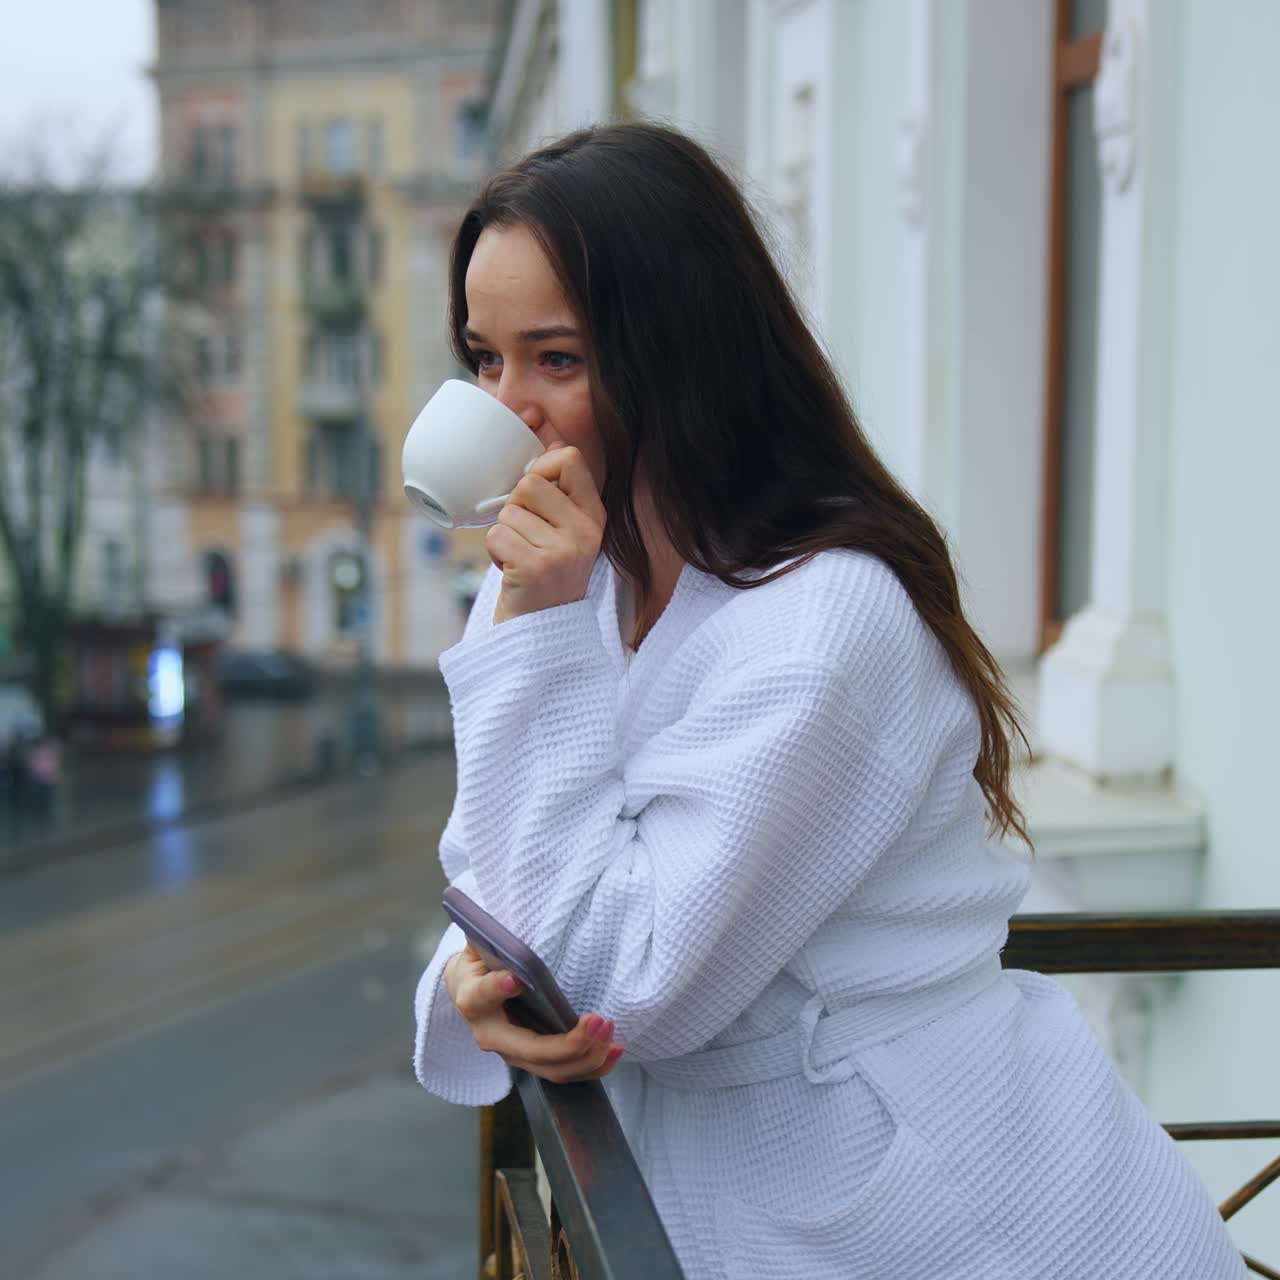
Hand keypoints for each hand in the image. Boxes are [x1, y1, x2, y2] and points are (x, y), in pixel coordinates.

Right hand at [444, 944, 623, 1082]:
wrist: (469, 989)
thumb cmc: (482, 961)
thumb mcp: (481, 942)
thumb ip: (493, 934)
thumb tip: (510, 924)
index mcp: (473, 998)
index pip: (482, 995)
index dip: (496, 989)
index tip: (515, 980)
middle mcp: (490, 1035)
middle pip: (531, 1050)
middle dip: (568, 1044)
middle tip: (598, 1020)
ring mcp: (512, 1054)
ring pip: (552, 1069)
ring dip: (587, 1056)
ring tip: (610, 1031)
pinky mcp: (532, 1061)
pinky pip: (564, 1072)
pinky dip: (592, 1065)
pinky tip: (615, 1050)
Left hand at [486, 445, 605, 623]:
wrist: (543, 638)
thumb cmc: (546, 581)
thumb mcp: (566, 536)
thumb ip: (561, 496)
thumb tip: (552, 446)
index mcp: (595, 517)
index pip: (570, 458)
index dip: (541, 466)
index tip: (533, 494)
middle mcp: (586, 532)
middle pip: (530, 482)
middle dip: (515, 508)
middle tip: (525, 539)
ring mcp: (564, 550)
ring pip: (508, 511)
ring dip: (504, 536)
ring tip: (520, 559)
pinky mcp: (537, 567)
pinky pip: (497, 535)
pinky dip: (495, 554)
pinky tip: (512, 572)